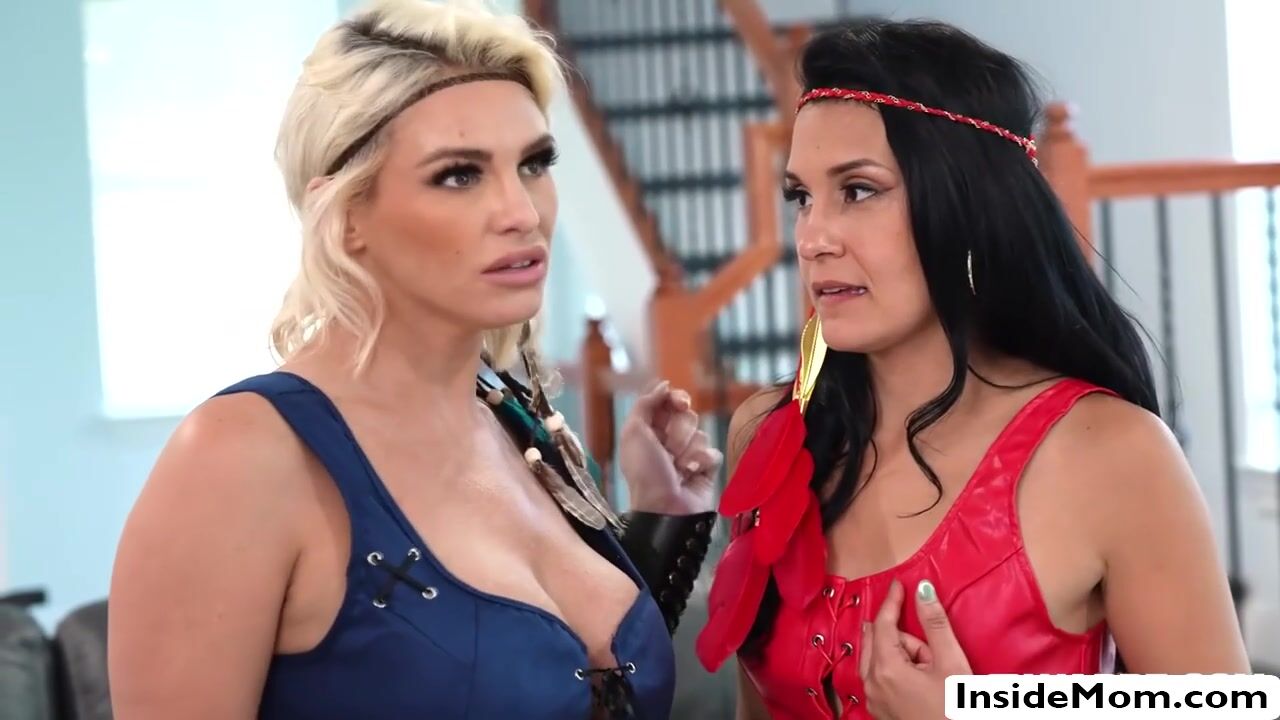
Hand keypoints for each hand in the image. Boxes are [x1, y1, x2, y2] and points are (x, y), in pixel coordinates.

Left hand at [618, 380, 721, 514]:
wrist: (667, 508)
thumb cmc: (646, 472)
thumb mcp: (634, 432)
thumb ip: (646, 403)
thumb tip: (663, 384)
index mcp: (648, 430)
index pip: (668, 402)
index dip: (675, 399)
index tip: (680, 402)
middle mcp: (668, 441)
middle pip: (687, 416)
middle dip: (679, 431)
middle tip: (669, 448)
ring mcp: (687, 455)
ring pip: (700, 434)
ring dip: (688, 450)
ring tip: (678, 467)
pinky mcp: (705, 469)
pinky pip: (712, 453)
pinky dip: (702, 463)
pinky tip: (692, 474)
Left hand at [859, 579, 971, 719]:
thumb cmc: (956, 709)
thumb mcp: (950, 663)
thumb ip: (935, 623)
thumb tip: (923, 589)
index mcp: (886, 669)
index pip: (883, 624)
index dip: (892, 601)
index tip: (898, 584)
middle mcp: (872, 685)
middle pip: (880, 642)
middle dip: (905, 639)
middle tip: (933, 653)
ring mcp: (874, 701)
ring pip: (882, 660)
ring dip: (905, 657)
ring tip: (934, 672)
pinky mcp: (882, 712)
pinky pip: (884, 678)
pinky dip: (900, 672)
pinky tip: (924, 683)